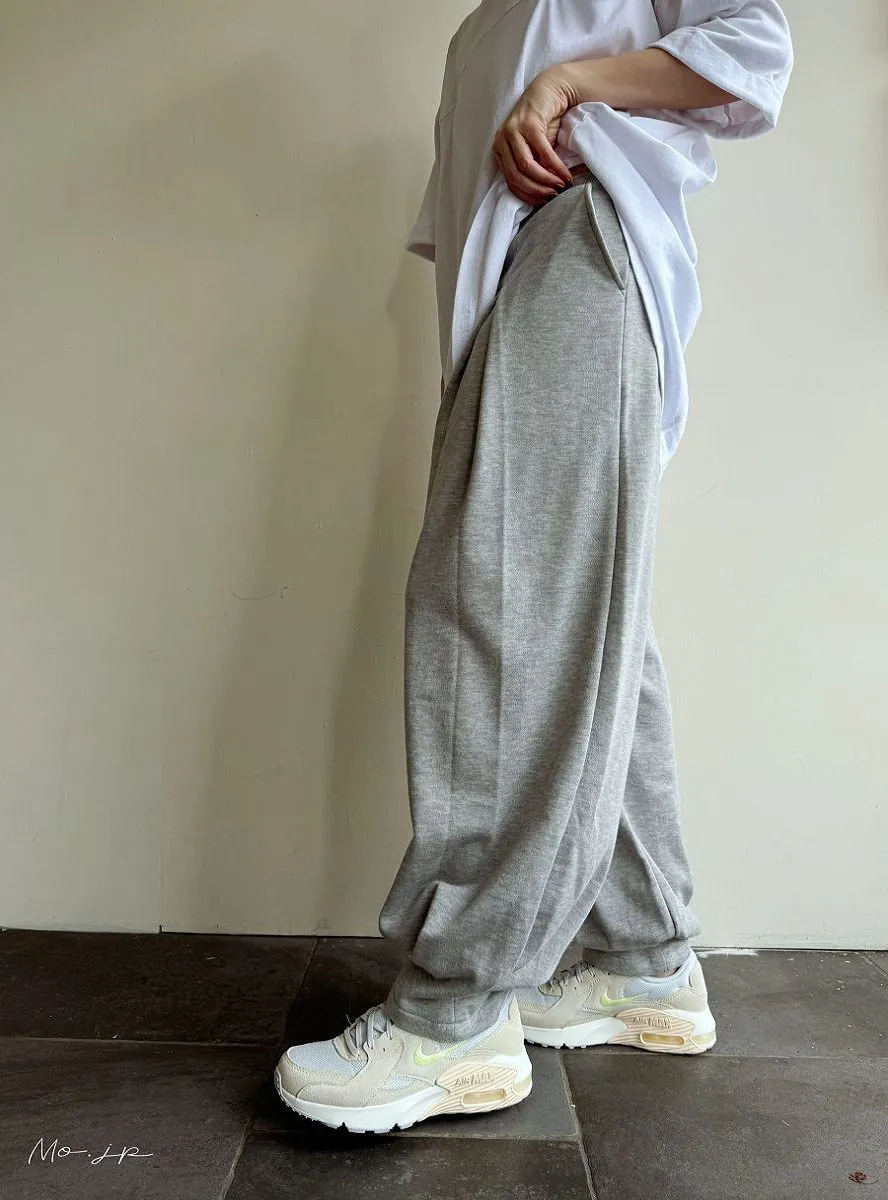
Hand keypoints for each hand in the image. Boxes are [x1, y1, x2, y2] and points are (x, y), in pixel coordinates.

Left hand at [493, 70, 575, 205]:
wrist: (551, 89)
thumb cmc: (544, 123)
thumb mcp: (534, 149)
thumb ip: (532, 167)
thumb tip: (541, 195)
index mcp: (500, 149)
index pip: (510, 181)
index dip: (527, 196)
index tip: (544, 203)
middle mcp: (501, 140)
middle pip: (517, 177)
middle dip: (537, 191)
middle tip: (554, 196)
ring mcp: (513, 131)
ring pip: (526, 167)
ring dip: (546, 180)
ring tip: (561, 186)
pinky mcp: (528, 123)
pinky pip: (542, 152)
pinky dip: (555, 167)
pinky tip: (565, 174)